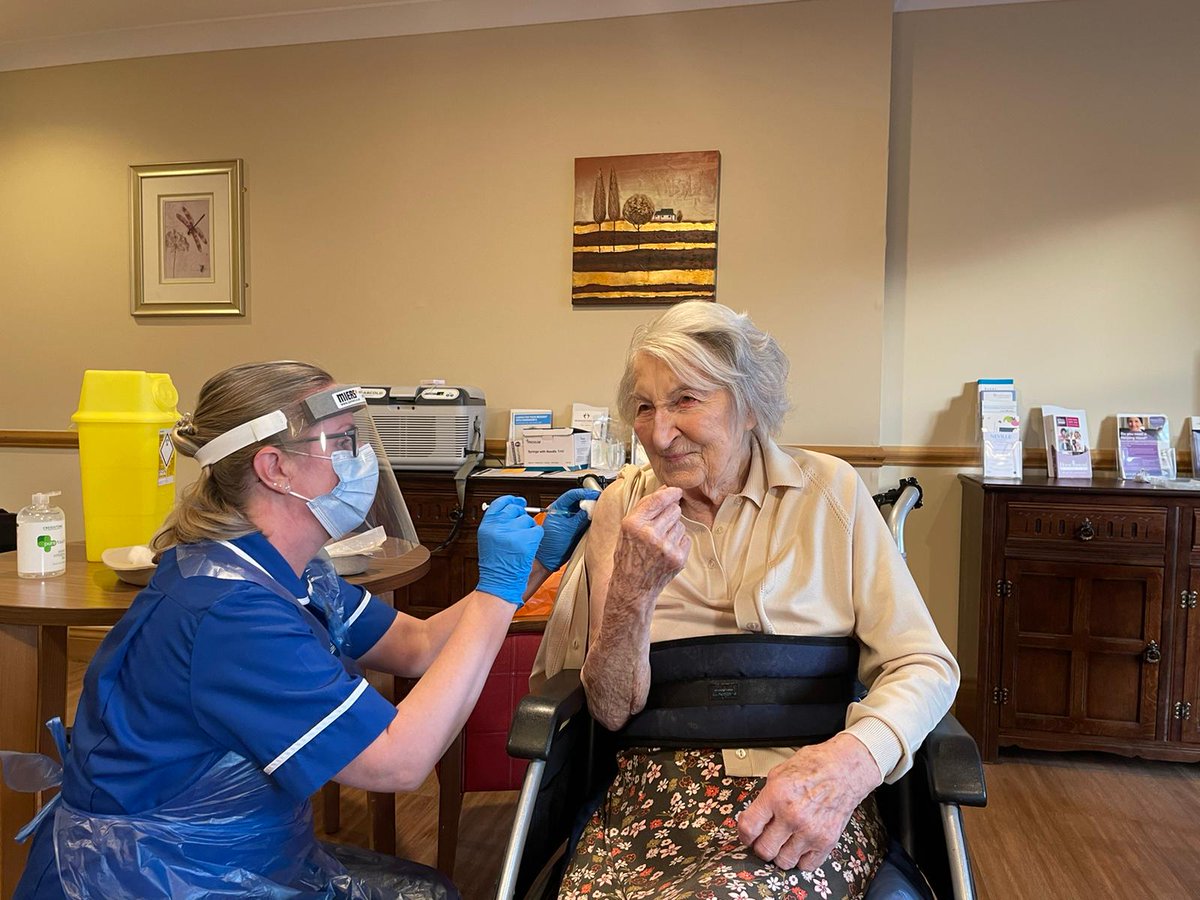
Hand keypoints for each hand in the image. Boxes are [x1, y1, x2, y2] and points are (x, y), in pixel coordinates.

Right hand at [475, 495, 543, 604]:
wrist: (498, 585)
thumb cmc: (495, 566)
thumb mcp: (489, 540)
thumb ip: (498, 523)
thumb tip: (515, 507)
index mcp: (487, 526)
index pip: (500, 503)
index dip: (511, 500)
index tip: (517, 501)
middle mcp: (498, 527)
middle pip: (516, 509)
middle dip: (521, 517)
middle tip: (520, 530)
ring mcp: (513, 533)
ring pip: (528, 520)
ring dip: (529, 530)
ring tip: (521, 544)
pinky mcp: (527, 540)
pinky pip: (537, 530)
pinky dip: (536, 538)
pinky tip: (528, 547)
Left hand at [534, 487, 601, 570]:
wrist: (549, 560)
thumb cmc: (551, 545)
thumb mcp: (568, 529)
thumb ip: (580, 518)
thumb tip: (591, 508)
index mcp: (557, 508)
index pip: (572, 495)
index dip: (584, 493)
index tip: (594, 495)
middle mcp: (563, 511)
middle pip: (578, 501)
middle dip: (589, 500)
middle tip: (600, 501)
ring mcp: (569, 519)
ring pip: (582, 509)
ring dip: (590, 509)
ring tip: (600, 510)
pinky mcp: (574, 526)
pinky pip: (584, 519)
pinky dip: (590, 518)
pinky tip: (596, 519)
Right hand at [608, 487, 690, 605]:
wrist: (632, 587)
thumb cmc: (628, 556)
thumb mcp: (627, 529)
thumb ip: (645, 509)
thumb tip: (665, 489)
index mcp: (633, 524)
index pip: (658, 500)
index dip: (670, 493)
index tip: (677, 491)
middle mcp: (650, 534)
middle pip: (674, 509)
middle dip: (670, 513)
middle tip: (660, 525)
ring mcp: (665, 547)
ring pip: (681, 524)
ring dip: (673, 529)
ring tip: (660, 542)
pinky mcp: (678, 558)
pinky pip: (686, 538)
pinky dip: (679, 542)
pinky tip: (666, 551)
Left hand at [736, 734, 881, 871]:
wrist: (845, 769)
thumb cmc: (814, 766)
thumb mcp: (778, 773)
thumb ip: (764, 798)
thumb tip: (754, 817)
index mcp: (777, 796)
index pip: (749, 828)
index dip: (744, 835)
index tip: (747, 835)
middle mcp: (793, 816)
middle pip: (764, 850)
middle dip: (760, 846)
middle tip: (764, 840)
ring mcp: (810, 832)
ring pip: (783, 862)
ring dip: (780, 855)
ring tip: (783, 844)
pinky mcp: (826, 841)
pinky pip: (806, 866)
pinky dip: (800, 860)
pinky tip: (799, 847)